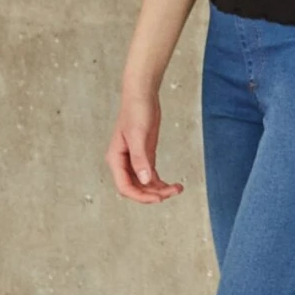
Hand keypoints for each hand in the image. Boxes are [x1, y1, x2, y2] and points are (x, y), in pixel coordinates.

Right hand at [105, 88, 184, 202]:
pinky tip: (174, 185)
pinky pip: (151, 176)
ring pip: (144, 184)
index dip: (141, 196)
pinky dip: (161, 183)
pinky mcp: (145, 156)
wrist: (142, 96)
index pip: (125, 187)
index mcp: (116, 159)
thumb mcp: (138, 135)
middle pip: (136, 189)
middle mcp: (123, 163)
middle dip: (153, 194)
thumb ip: (140, 159)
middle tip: (172, 192)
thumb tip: (144, 181)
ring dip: (159, 190)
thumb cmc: (136, 111)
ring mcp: (134, 160)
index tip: (159, 198)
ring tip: (178, 188)